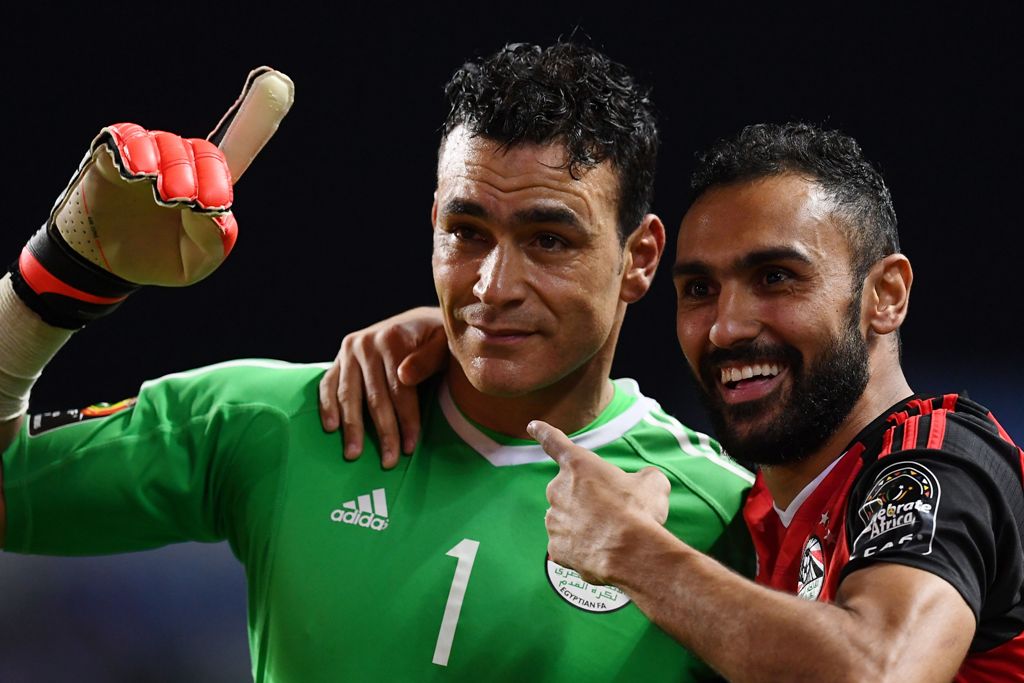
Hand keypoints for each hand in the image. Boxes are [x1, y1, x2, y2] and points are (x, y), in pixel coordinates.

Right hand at [13, 68, 293, 329]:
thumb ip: (214, 241)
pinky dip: (135, 151)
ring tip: (165, 196)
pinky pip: (126, 137)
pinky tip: (138, 173)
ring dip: (171, 168)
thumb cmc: (158, 258)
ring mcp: (146, 155)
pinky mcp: (111, 154)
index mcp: (207, 184)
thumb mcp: (195, 262)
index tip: (267, 106)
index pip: (235, 149)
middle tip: (189, 203)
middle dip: (202, 174)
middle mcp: (181, 163)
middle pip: (201, 150)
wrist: (107, 266)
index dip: (255, 122)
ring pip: (166, 143)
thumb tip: (218, 214)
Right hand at [318, 306, 447, 467]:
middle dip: (382, 432)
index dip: (405, 420)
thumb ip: (428, 359)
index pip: (399, 389)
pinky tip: (331, 428)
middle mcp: (367, 343)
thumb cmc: (438, 340)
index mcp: (394, 338)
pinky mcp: (339, 356)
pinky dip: (327, 406)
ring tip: (354, 454)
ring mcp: (350, 350)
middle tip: (388, 461)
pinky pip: (328, 384)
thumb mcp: (444, 344)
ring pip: (349, 395)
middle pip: (374, 396)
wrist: (419, 322)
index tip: (409, 447)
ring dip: (351, 427)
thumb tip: (405, 376)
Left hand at [528, 419, 670, 585]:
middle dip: (586, 499)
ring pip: (567, 519)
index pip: (555, 442)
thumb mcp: (651, 483)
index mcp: (578, 464)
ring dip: (583, 524)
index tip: (532, 426)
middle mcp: (558, 488)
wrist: (631, 552)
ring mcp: (554, 519)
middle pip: (568, 490)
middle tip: (612, 512)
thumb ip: (642, 477)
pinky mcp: (555, 547)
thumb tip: (645, 482)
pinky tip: (600, 551)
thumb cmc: (639, 511)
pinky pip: (567, 545)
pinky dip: (581, 548)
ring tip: (609, 535)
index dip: (543, 432)